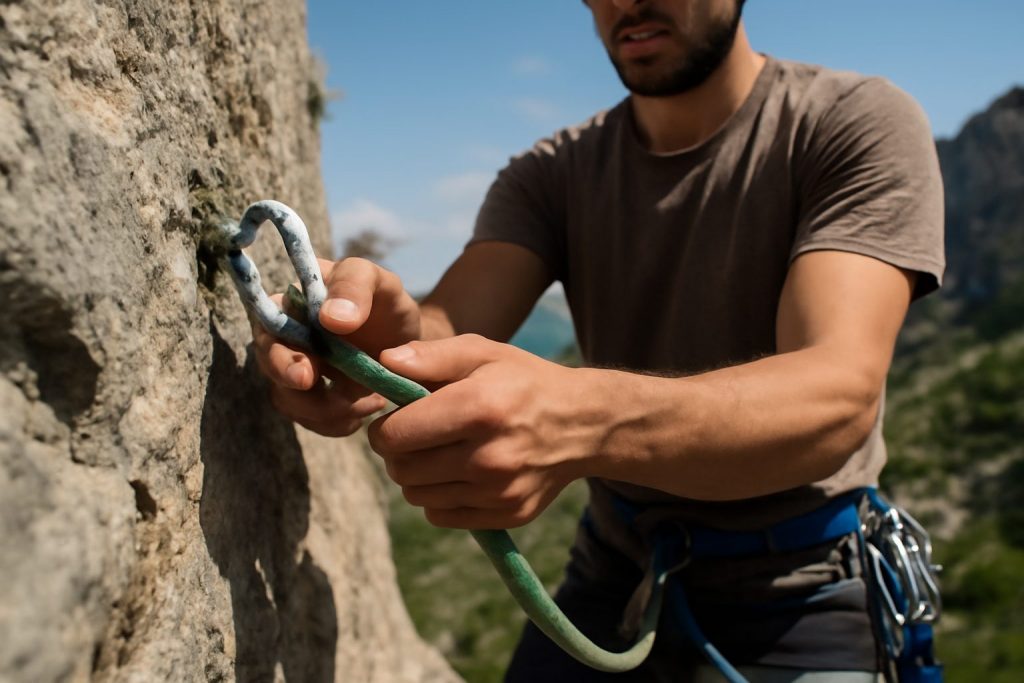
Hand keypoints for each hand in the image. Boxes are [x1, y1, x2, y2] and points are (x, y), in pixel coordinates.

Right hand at [252, 257, 422, 436]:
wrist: (409, 338)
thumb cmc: (387, 301)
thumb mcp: (379, 281)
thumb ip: (354, 285)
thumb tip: (329, 318)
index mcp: (292, 303)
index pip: (268, 329)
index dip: (280, 358)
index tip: (306, 376)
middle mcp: (286, 337)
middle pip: (271, 371)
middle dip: (301, 395)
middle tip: (342, 401)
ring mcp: (296, 370)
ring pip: (290, 402)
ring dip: (328, 411)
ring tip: (372, 400)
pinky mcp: (311, 398)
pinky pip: (312, 420)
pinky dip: (338, 423)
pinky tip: (367, 409)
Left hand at [369, 334, 596, 528]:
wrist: (582, 424)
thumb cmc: (523, 381)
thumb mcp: (482, 352)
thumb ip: (430, 356)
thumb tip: (384, 362)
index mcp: (479, 408)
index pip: (396, 435)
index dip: (384, 427)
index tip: (394, 418)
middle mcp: (489, 455)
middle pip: (401, 469)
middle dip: (396, 452)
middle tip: (413, 436)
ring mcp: (499, 491)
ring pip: (416, 495)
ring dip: (416, 475)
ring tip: (438, 451)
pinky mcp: (507, 515)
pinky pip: (440, 516)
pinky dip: (438, 497)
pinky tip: (458, 473)